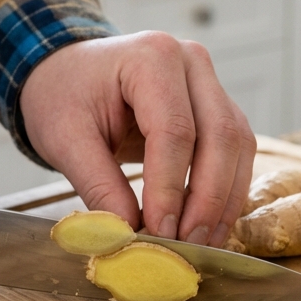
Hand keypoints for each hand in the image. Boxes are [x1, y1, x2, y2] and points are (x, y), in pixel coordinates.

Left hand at [19, 34, 255, 246]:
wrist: (67, 71)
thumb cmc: (63, 95)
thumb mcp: (65, 139)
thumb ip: (98, 185)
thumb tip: (128, 235)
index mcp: (150, 56)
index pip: (174, 130)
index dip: (171, 187)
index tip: (159, 232)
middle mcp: (191, 62)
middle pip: (219, 135)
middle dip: (207, 198)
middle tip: (187, 244)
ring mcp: (209, 81)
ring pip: (237, 145)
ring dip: (224, 199)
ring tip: (201, 242)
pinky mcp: (217, 106)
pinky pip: (235, 150)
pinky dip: (225, 190)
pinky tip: (208, 224)